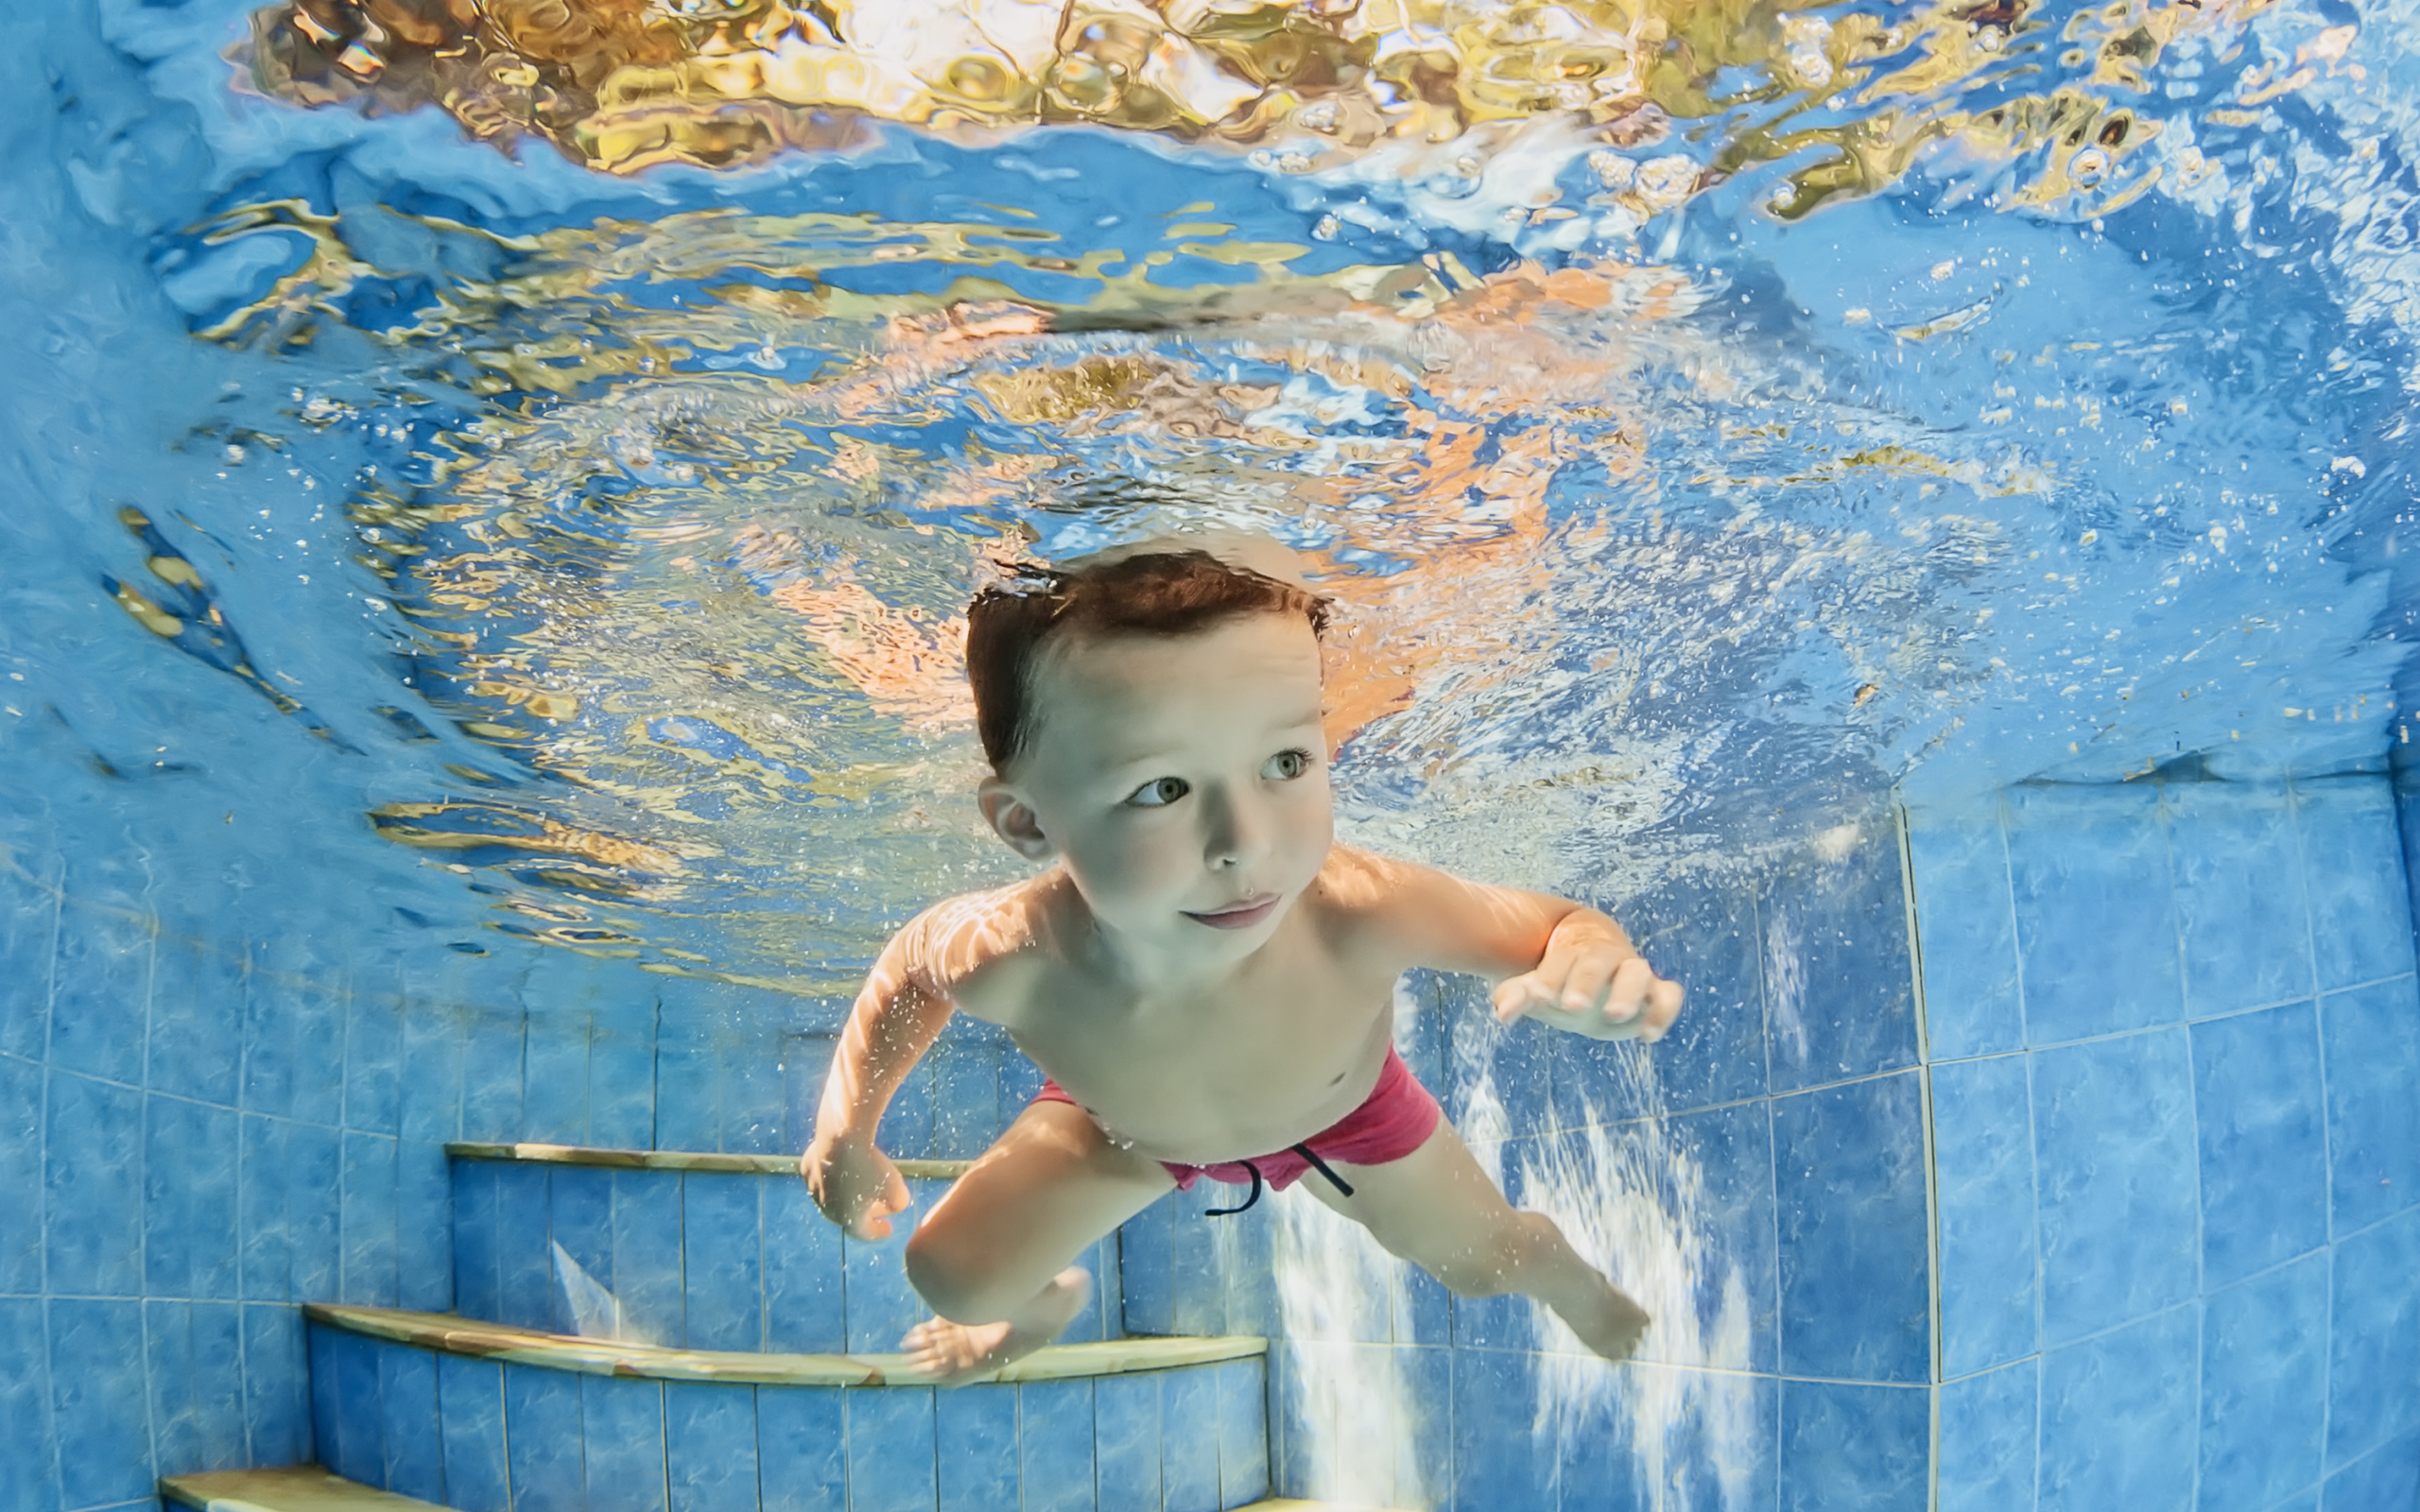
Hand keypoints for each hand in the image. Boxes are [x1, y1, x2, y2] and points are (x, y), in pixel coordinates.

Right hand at [801, 1134, 912, 1239]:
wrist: (841, 1137)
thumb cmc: (871, 1167)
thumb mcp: (898, 1192)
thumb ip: (898, 1204)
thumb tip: (893, 1204)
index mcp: (848, 1220)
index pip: (865, 1233)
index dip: (878, 1231)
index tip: (888, 1228)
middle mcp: (827, 1209)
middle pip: (847, 1216)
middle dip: (864, 1213)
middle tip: (878, 1206)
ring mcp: (814, 1189)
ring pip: (832, 1196)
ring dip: (847, 1194)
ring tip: (861, 1184)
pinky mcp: (807, 1168)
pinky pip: (822, 1177)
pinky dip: (833, 1175)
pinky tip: (842, 1167)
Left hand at [1491, 941, 1683, 1041]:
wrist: (1596, 981)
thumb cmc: (1560, 985)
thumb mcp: (1538, 990)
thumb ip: (1517, 996)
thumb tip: (1502, 1015)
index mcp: (1572, 954)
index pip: (1561, 960)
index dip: (1551, 977)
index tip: (1539, 997)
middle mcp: (1605, 959)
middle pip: (1598, 961)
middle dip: (1586, 981)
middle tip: (1573, 1007)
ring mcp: (1633, 973)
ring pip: (1638, 972)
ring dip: (1628, 992)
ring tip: (1615, 1016)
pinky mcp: (1656, 993)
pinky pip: (1670, 995)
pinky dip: (1664, 1011)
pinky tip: (1647, 1036)